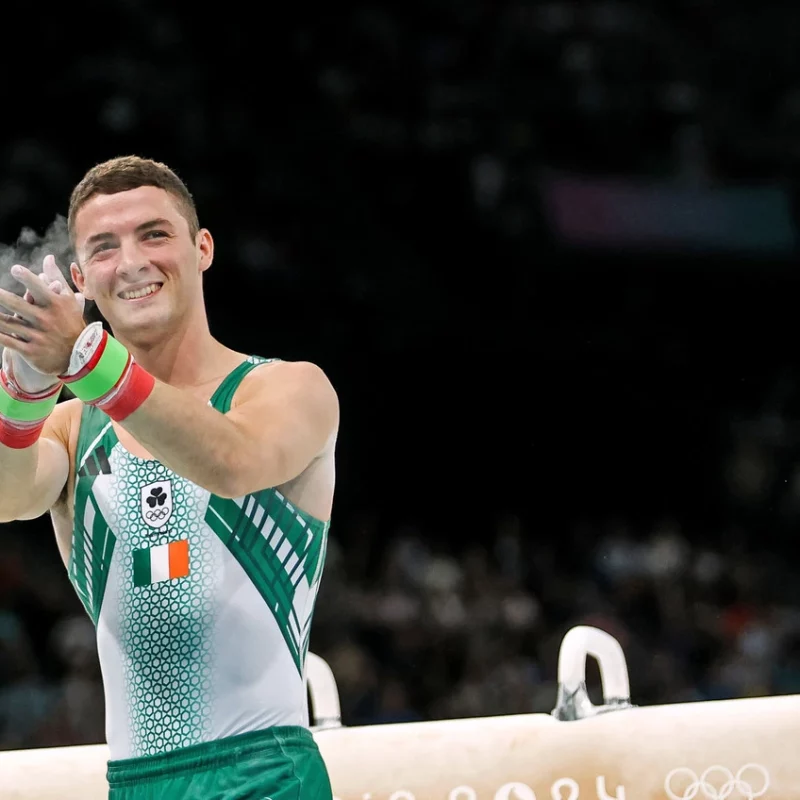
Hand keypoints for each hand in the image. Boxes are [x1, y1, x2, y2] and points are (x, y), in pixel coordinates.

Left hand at [0, 255, 86, 376]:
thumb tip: (47, 257)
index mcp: (55, 304)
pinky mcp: (31, 351)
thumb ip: (56, 277)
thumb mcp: (67, 300)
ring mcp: (37, 336)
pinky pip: (8, 342)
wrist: (81, 356)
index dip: (27, 278)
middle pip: (18, 305)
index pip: (39, 288)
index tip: (15, 269)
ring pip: (9, 324)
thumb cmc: (72, 322)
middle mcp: (45, 319)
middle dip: (2, 297)